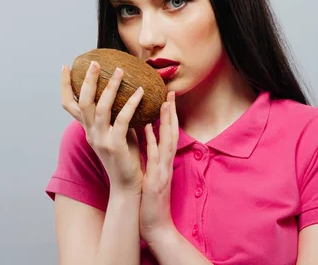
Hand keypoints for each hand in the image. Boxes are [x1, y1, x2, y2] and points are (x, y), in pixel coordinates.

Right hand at [60, 60, 144, 193]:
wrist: (127, 185)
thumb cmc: (125, 156)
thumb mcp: (115, 132)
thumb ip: (115, 115)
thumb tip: (123, 91)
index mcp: (88, 128)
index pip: (69, 105)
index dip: (65, 86)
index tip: (65, 67)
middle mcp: (90, 132)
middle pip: (83, 102)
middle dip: (87, 80)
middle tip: (93, 62)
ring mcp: (101, 139)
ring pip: (101, 108)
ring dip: (110, 87)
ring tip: (119, 70)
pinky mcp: (115, 145)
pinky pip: (122, 119)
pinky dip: (131, 103)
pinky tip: (140, 91)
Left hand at [140, 91, 179, 240]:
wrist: (155, 225)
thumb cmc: (151, 201)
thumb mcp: (152, 174)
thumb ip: (151, 155)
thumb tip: (145, 134)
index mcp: (164, 162)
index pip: (168, 135)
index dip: (169, 116)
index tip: (167, 97)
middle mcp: (166, 164)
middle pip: (171, 134)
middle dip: (172, 113)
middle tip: (170, 93)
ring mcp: (162, 171)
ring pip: (166, 142)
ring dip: (166, 123)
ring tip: (165, 104)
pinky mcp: (155, 180)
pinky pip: (154, 157)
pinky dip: (153, 142)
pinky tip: (149, 128)